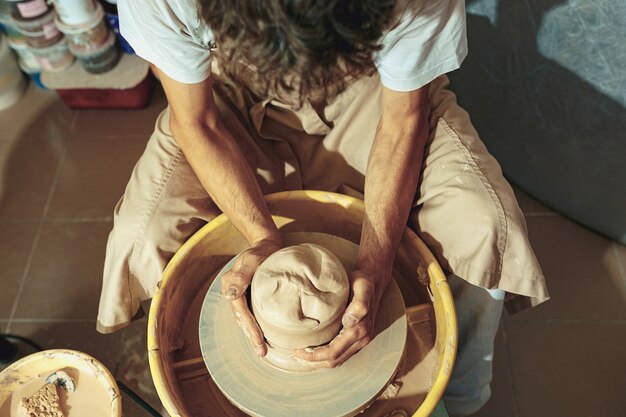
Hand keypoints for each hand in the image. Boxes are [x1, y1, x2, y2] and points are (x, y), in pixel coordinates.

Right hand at [221, 238, 281, 356]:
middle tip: (262, 352)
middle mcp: (233, 292)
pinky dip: (255, 325)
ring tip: (262, 349)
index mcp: (231, 284)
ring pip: (245, 318)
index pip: (241, 311)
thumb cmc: (261, 251)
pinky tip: (263, 335)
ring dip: (252, 334)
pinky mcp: (250, 296)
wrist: (266, 244)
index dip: (250, 327)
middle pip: (241, 319)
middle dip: (251, 336)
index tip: (259, 340)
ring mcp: (241, 295)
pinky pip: (251, 313)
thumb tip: (229, 295)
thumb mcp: (252, 260)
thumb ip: (241, 276)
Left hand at [294, 268, 390, 367]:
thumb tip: (349, 322)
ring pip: (339, 359)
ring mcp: (361, 340)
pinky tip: (316, 351)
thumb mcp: (363, 287)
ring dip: (320, 362)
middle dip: (314, 361)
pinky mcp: (358, 338)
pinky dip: (327, 357)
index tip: (299, 351)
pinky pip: (342, 354)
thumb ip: (359, 304)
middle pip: (335, 360)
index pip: (334, 352)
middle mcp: (362, 338)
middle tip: (296, 354)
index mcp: (360, 330)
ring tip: (302, 356)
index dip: (315, 356)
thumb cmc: (364, 281)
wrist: (375, 279)